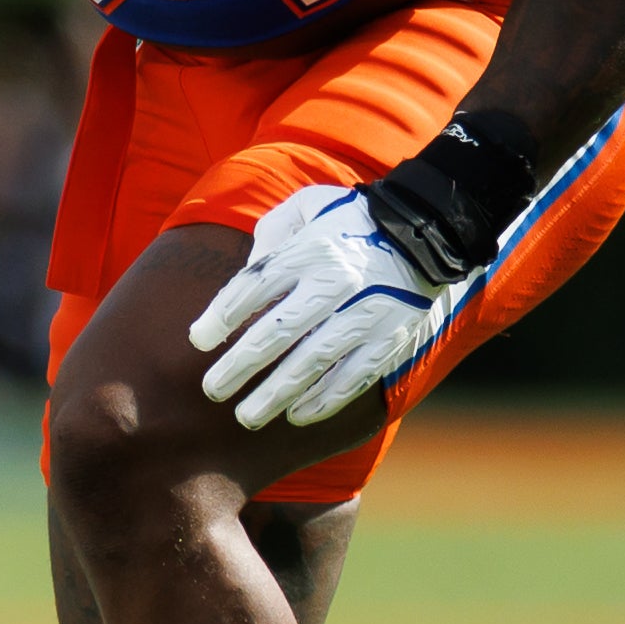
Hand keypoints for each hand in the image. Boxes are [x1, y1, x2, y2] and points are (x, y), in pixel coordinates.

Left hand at [188, 185, 445, 429]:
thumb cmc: (350, 218)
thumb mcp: (307, 206)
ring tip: (247, 417)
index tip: (197, 341)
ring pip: (312, 363)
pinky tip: (297, 414)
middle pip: (276, 332)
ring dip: (276, 394)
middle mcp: (334, 282)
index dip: (221, 316)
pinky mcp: (391, 337)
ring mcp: (365, 313)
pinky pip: (353, 376)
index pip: (253, 286)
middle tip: (212, 390)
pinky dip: (324, 399)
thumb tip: (245, 271)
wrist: (426, 227)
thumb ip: (271, 234)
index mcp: (308, 250)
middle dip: (239, 366)